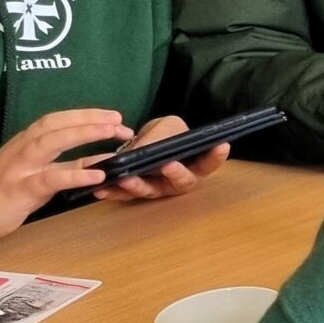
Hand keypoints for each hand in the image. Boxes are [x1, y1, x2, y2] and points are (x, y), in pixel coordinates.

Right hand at [0, 109, 129, 241]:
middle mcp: (22, 149)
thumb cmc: (7, 192)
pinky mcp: (20, 190)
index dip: (84, 115)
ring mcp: (19, 168)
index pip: (56, 120)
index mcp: (26, 142)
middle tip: (118, 119)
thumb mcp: (40, 173)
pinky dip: (75, 175)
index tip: (113, 116)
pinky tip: (98, 174)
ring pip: (50, 143)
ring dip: (82, 134)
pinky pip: (50, 179)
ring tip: (111, 132)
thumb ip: (68, 165)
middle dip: (87, 118)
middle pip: (55, 125)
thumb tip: (103, 158)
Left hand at [94, 114, 229, 205]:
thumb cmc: (163, 135)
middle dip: (176, 174)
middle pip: (182, 183)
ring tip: (126, 178)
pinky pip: (125, 195)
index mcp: (194, 164)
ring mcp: (156, 189)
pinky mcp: (134, 193)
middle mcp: (178, 181)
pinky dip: (114, 193)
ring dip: (138, 186)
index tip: (222, 145)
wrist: (141, 142)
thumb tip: (144, 149)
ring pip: (150, 191)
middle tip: (168, 165)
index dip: (216, 157)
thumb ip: (162, 136)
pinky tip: (102, 189)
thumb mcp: (167, 127)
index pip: (210, 162)